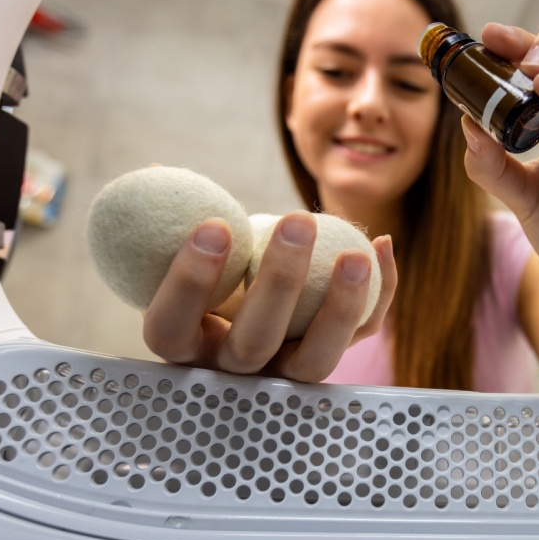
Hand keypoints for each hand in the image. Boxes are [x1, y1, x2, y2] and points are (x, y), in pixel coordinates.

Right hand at [142, 211, 396, 381]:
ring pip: (316, 359)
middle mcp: (234, 370)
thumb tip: (157, 166)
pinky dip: (379, 292)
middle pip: (253, 344)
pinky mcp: (332, 356)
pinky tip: (381, 243)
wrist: (250, 295)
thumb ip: (173, 219)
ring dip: (340, 306)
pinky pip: (361, 332)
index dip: (188, 284)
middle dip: (278, 282)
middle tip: (297, 221)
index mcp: (184, 345)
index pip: (171, 327)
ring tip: (355, 252)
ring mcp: (285, 372)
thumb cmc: (210, 266)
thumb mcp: (183, 249)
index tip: (214, 226)